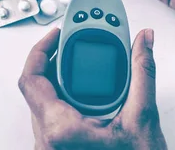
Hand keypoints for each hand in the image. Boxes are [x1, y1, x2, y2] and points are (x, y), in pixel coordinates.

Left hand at [18, 28, 166, 149]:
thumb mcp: (143, 119)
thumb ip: (142, 73)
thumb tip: (143, 43)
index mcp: (60, 129)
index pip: (31, 79)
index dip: (41, 50)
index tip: (57, 35)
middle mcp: (47, 140)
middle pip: (36, 88)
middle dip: (56, 62)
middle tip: (73, 45)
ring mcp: (49, 148)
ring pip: (43, 104)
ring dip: (61, 82)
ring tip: (84, 67)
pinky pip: (50, 118)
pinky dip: (65, 100)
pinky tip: (86, 95)